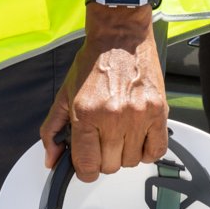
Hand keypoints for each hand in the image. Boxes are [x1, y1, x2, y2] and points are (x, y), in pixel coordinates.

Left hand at [39, 11, 167, 182]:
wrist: (119, 38)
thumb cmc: (92, 64)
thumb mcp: (64, 96)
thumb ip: (52, 131)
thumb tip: (51, 160)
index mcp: (85, 114)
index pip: (87, 165)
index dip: (85, 171)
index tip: (86, 166)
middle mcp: (112, 117)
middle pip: (110, 166)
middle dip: (103, 159)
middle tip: (102, 142)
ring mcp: (137, 115)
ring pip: (132, 161)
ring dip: (124, 154)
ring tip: (120, 134)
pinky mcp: (158, 111)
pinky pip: (156, 151)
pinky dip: (147, 151)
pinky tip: (138, 138)